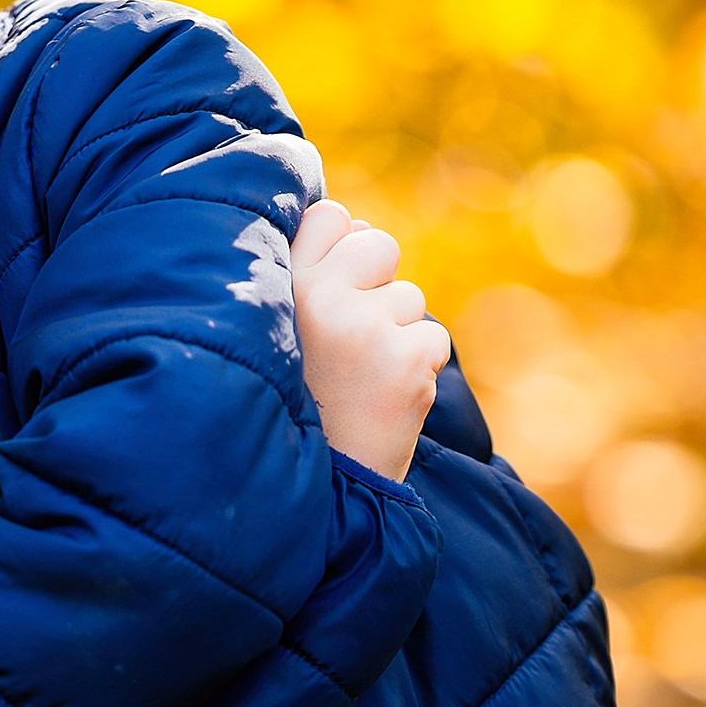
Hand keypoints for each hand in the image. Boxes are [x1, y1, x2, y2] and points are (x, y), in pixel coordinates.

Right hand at [290, 199, 450, 483]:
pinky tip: (382, 397)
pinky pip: (431, 337)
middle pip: (377, 243)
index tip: (329, 293)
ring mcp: (366, 328)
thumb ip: (304, 276)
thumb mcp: (274, 332)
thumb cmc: (292, 406)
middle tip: (349, 342)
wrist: (317, 491)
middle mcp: (318, 298)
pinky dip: (416, 368)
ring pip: (408, 296)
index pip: (330, 215)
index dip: (339, 248)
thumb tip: (354, 222)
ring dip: (394, 333)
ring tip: (358, 379)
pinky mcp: (407, 360)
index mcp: (279, 286)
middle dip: (376, 284)